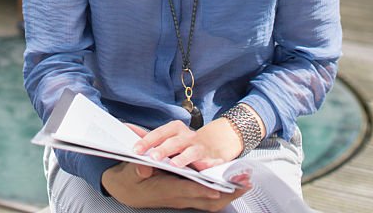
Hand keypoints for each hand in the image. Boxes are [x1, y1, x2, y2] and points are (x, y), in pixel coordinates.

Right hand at [100, 162, 250, 209]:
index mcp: (166, 190)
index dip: (202, 190)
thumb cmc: (131, 179)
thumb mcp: (131, 171)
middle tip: (244, 185)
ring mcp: (184, 199)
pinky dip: (222, 195)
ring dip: (228, 195)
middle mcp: (178, 197)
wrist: (128, 190)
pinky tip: (232, 187)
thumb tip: (144, 169)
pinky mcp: (186, 197)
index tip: (217, 188)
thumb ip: (138, 169)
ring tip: (244, 185)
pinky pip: (208, 201)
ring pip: (211, 203)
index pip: (187, 190)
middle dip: (226, 194)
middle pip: (207, 201)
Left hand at [132, 118, 243, 168]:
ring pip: (189, 151)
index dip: (146, 141)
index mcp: (173, 128)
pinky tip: (199, 169)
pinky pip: (206, 161)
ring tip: (173, 165)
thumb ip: (149, 136)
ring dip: (181, 158)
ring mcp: (198, 146)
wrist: (215, 143)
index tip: (135, 149)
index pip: (158, 133)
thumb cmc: (184, 142)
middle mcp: (185, 135)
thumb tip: (126, 128)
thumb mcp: (168, 137)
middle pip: (172, 141)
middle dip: (162, 149)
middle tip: (152, 157)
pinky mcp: (209, 157)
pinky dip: (203, 164)